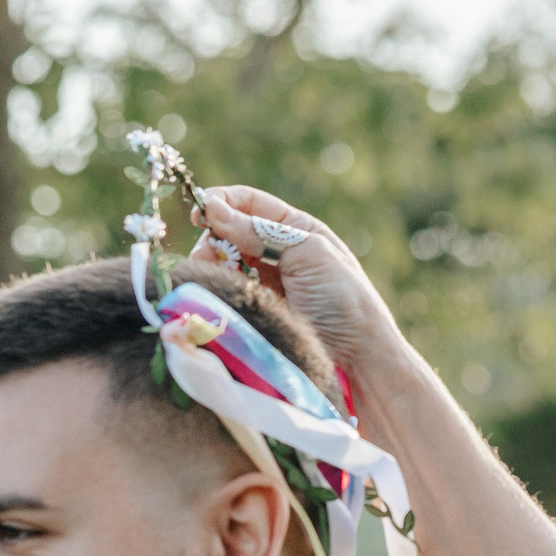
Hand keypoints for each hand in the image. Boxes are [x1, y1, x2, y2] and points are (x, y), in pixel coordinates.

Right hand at [186, 185, 409, 383]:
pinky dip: (217, 288)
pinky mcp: (255, 310)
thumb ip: (260, 231)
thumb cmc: (341, 297)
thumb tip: (213, 209)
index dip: (222, 202)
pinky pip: (227, 291)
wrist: (356, 354)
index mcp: (294, 228)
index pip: (249, 203)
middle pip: (229, 232)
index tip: (199, 211)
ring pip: (222, 263)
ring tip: (210, 277)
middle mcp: (276, 251)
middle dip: (213, 238)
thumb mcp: (306, 253)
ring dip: (212, 265)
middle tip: (205, 256)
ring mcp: (263, 282)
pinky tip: (217, 292)